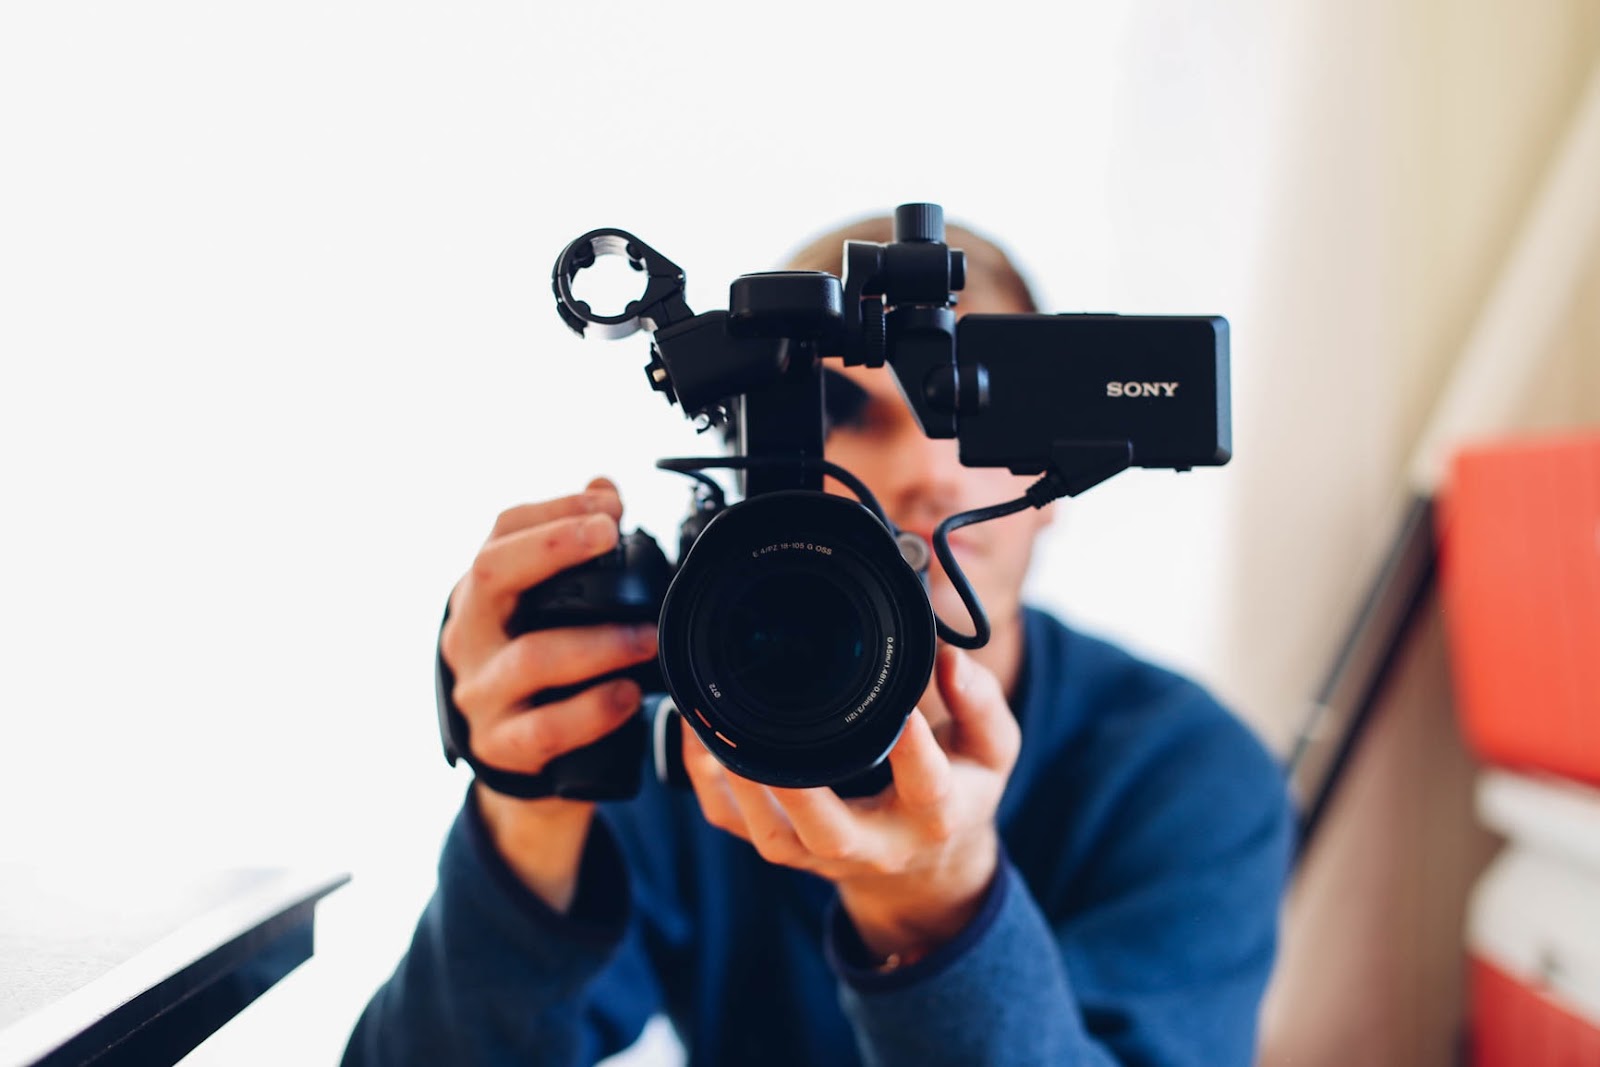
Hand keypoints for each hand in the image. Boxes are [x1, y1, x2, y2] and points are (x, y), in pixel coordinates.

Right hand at [441, 476, 657, 909]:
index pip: (501, 533)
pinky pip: (545, 728)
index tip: (610, 505)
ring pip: (531, 657)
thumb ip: (571, 551)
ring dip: (598, 641)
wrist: (520, 763)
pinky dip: (592, 711)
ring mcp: (480, 693)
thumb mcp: (544, 609)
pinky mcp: (502, 747)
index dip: (554, 509)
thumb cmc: (538, 669)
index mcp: (480, 594)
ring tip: (647, 635)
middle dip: (552, 548)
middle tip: (610, 537)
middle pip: (490, 575)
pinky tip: (627, 695)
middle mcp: (468, 636)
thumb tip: (604, 485)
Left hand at [682, 644, 1020, 961]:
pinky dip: (709, 783)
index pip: (926, 785)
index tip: (903, 710)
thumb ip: (978, 702)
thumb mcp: (991, 750)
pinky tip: (699, 737)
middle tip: (772, 736)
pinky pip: (734, 822)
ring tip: (716, 725)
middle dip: (799, 791)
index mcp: (933, 814)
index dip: (913, 750)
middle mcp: (874, 843)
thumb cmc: (957, 792)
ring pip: (771, 833)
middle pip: (829, 831)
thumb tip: (947, 655)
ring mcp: (820, 854)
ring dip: (740, 784)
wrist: (924, 868)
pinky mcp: (783, 847)